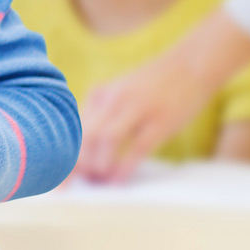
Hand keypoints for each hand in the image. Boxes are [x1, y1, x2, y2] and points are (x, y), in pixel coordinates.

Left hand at [79, 10, 249, 182]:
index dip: (64, 157)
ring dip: (99, 167)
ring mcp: (137, 108)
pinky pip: (136, 148)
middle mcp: (114, 99)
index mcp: (101, 94)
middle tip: (79, 186)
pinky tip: (119, 181)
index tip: (58, 180)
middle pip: (84, 137)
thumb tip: (87, 156)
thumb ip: (103, 117)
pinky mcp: (160, 120)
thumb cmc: (154, 85)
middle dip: (76, 166)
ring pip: (105, 141)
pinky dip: (124, 168)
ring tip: (101, 182)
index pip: (73, 130)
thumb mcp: (121, 93)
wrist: (191, 64)